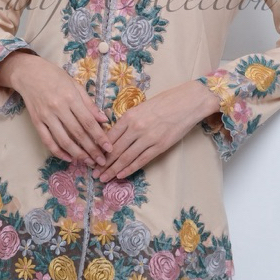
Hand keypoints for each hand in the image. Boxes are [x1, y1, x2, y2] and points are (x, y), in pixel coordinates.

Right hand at [0, 52, 111, 166]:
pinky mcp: (36, 122)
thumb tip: (103, 120)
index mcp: (70, 97)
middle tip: (101, 161)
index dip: (99, 137)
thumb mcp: (75, 85)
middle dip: (91, 150)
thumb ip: (89, 103)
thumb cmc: (55, 76)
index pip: (88, 122)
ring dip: (77, 154)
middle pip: (77, 134)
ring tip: (88, 162)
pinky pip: (48, 141)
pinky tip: (69, 158)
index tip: (108, 148)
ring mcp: (46, 116)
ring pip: (63, 141)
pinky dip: (58, 152)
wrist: (28, 73)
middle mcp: (58, 108)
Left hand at [93, 81, 220, 181]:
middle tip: (94, 173)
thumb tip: (115, 135)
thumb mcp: (142, 107)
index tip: (92, 158)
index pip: (109, 136)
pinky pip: (141, 160)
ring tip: (104, 178)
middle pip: (115, 149)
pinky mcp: (160, 146)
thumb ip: (129, 120)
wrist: (187, 102)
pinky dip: (129, 169)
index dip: (100, 149)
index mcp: (130, 115)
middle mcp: (136, 127)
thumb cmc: (165, 102)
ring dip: (113, 170)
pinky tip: (121, 175)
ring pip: (126, 157)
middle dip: (103, 163)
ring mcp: (148, 138)